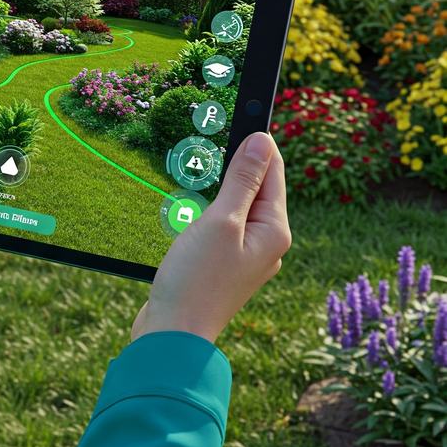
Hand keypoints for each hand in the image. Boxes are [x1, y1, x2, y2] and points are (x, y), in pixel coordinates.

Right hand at [131, 131, 290, 344]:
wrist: (173, 334)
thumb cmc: (196, 279)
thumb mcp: (221, 220)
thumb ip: (242, 180)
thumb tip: (263, 140)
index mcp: (273, 230)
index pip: (272, 172)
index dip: (257, 142)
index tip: (244, 112)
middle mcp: (266, 243)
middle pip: (257, 188)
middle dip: (236, 166)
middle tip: (211, 143)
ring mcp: (246, 256)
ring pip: (237, 207)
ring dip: (220, 189)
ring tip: (200, 173)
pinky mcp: (223, 264)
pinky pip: (223, 225)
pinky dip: (209, 212)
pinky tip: (191, 210)